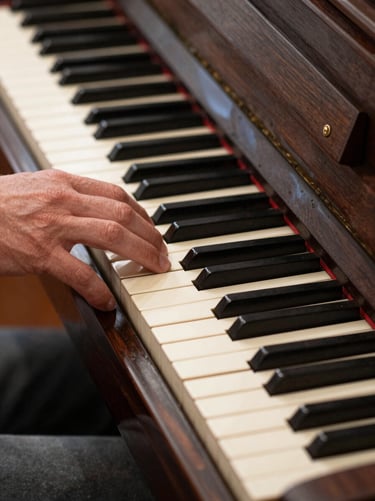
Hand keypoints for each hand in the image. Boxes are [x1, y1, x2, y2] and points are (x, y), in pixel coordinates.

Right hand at [0, 169, 169, 309]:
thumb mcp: (35, 188)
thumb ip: (68, 195)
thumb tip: (99, 210)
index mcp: (64, 181)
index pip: (117, 194)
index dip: (143, 213)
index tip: (153, 228)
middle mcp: (63, 199)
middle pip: (124, 214)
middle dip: (152, 235)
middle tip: (164, 253)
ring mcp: (52, 227)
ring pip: (113, 236)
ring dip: (142, 254)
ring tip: (155, 269)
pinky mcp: (39, 255)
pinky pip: (81, 274)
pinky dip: (101, 290)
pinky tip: (109, 302)